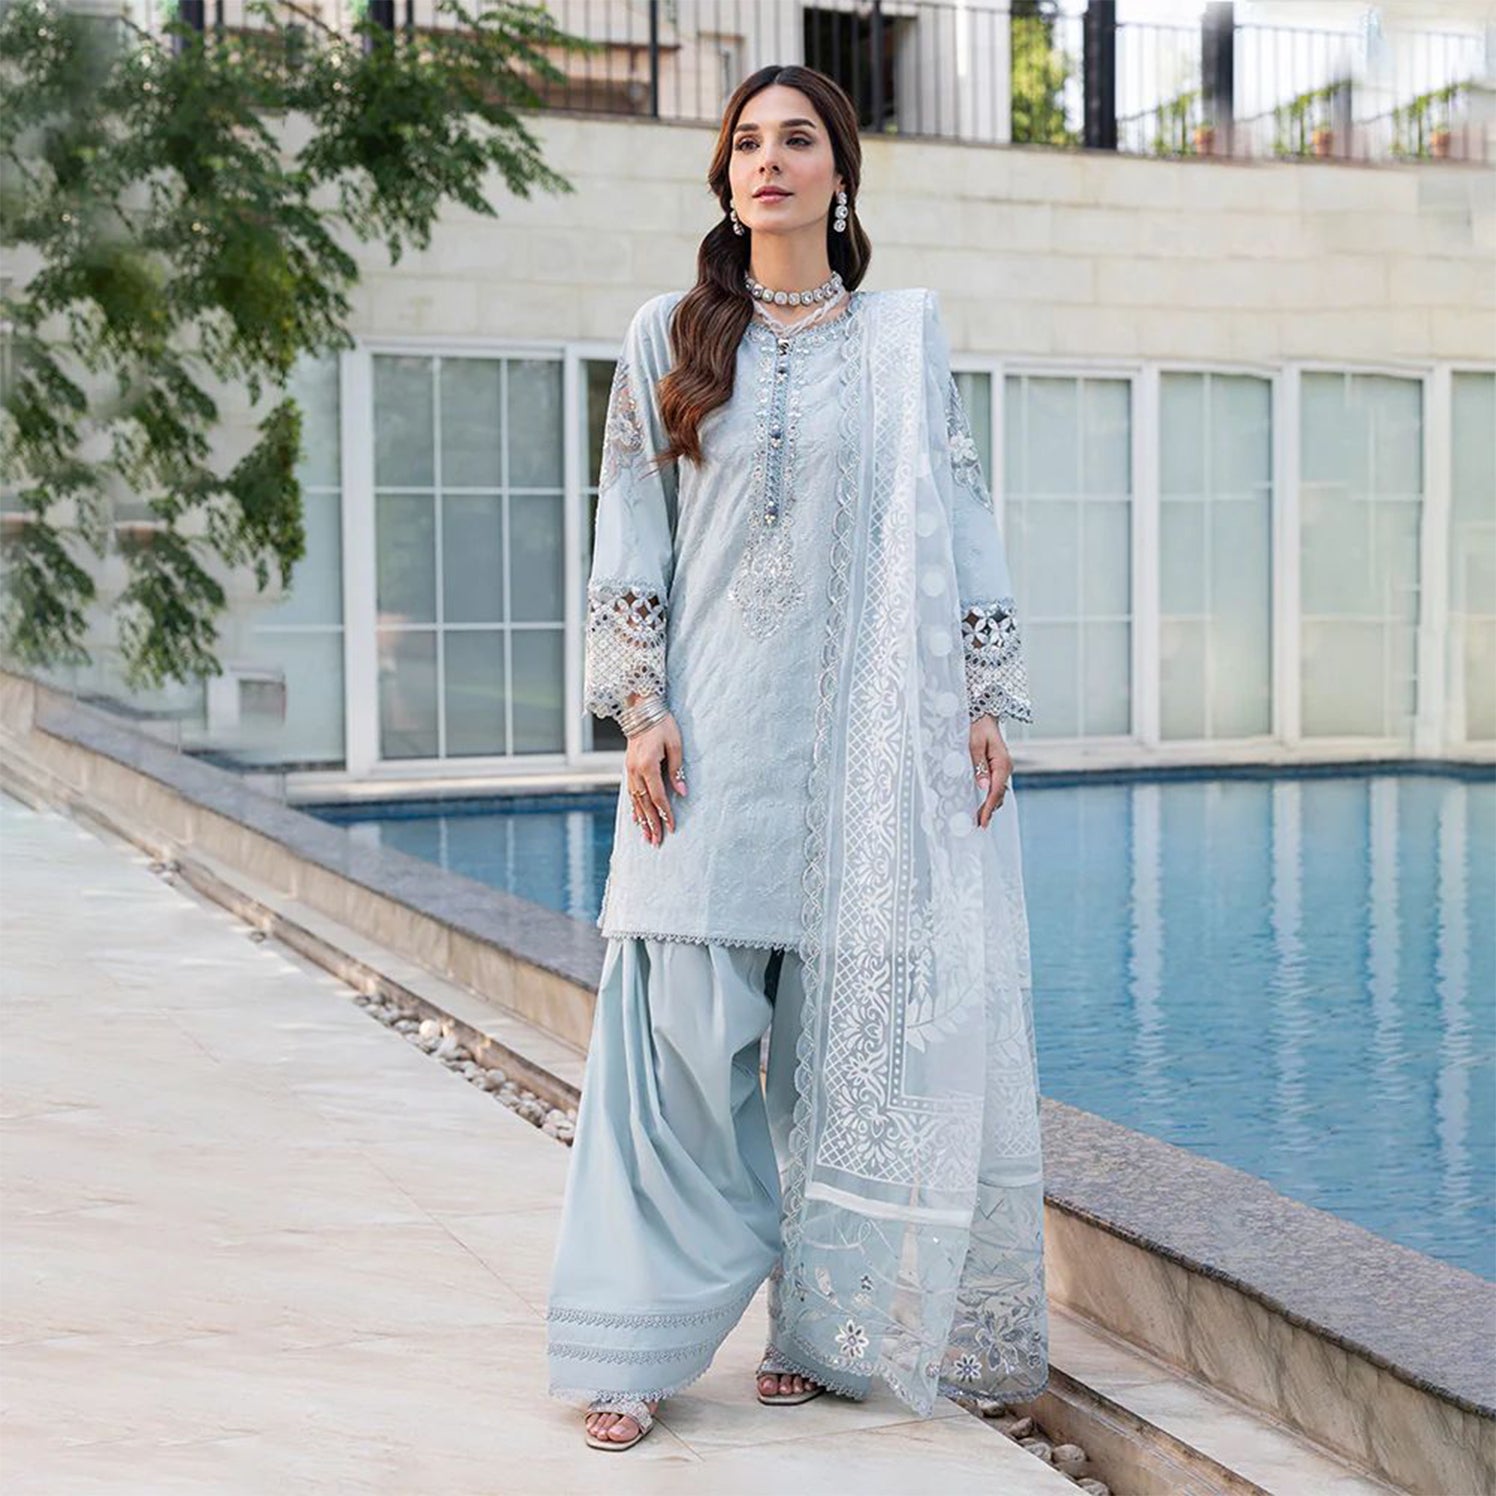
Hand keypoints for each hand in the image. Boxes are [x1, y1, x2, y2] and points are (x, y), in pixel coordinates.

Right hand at [625, 711, 684, 845]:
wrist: (642, 709)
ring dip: (642, 820)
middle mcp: (635, 771)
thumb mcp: (675, 744)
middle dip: (652, 824)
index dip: (665, 814)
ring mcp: (629, 770)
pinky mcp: (628, 768)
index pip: (658, 796)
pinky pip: (630, 793)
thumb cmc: (662, 724)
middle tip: (656, 842)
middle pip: (644, 803)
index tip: (672, 827)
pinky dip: (634, 807)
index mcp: (648, 765)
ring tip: (647, 836)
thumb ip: (678, 770)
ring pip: (635, 801)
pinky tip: (637, 819)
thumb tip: (682, 792)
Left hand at [970, 713, 1011, 829]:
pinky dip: (990, 797)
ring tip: (979, 820)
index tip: (982, 821)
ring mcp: (1003, 769)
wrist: (983, 715)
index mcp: (1003, 763)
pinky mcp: (998, 768)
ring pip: (999, 792)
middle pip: (999, 795)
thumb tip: (983, 787)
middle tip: (978, 825)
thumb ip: (979, 766)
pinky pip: (996, 786)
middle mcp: (1006, 768)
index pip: (996, 791)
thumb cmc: (977, 728)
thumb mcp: (974, 745)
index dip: (988, 808)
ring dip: (990, 806)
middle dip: (989, 810)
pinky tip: (982, 805)